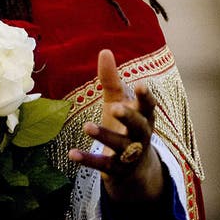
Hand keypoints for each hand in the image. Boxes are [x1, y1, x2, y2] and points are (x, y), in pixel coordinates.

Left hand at [68, 49, 164, 203]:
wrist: (135, 169)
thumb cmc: (125, 126)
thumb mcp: (118, 102)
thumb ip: (111, 80)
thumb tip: (105, 51)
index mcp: (144, 117)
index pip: (148, 106)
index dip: (145, 97)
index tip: (141, 85)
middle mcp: (141, 136)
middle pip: (139, 126)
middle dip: (128, 117)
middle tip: (115, 108)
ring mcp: (130, 154)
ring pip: (120, 145)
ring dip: (104, 136)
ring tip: (86, 127)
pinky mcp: (116, 169)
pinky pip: (103, 164)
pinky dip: (88, 160)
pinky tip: (72, 154)